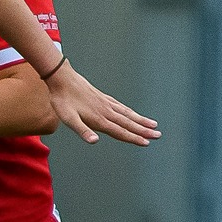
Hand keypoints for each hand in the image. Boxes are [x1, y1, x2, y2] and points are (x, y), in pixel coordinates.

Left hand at [43, 59, 158, 145]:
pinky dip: (130, 111)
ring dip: (141, 120)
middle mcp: (106, 111)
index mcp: (99, 119)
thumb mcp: (68, 118)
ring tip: (154, 124)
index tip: (147, 142)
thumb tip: (95, 141)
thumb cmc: (62, 100)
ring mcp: (106, 103)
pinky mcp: (103, 97)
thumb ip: (82, 130)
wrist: (62, 78)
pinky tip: (133, 113)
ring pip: (127, 114)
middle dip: (144, 130)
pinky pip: (121, 106)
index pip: (120, 131)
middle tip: (158, 135)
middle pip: (128, 123)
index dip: (134, 138)